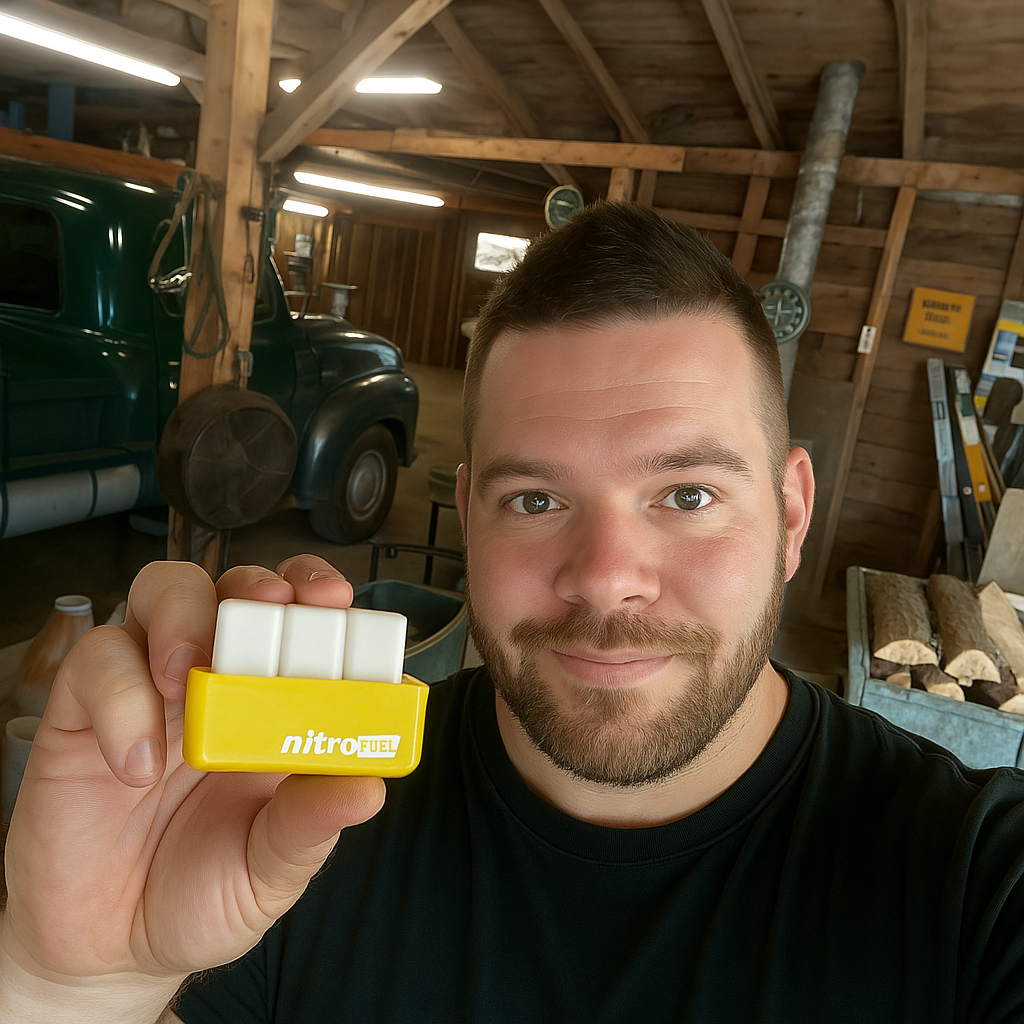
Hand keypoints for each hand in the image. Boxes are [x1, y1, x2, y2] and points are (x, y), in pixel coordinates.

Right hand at [0, 555, 384, 1016]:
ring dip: (186, 613)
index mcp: (278, 707)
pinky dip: (121, 699)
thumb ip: (311, 825)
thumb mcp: (271, 869)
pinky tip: (138, 766)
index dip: (321, 596)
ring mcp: (150, 687)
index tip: (337, 602)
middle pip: (238, 587)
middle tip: (275, 605)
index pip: (306, 620)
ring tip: (189, 670)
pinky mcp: (82, 711)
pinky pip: (96, 662)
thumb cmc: (205, 893)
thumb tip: (370, 787)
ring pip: (164, 593)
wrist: (112, 953)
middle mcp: (218, 681)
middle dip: (261, 584)